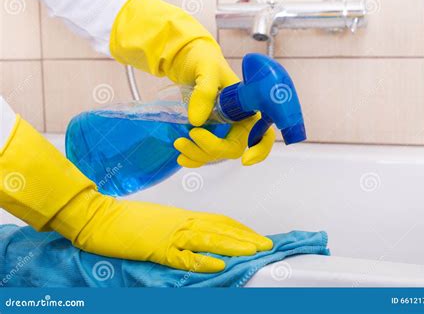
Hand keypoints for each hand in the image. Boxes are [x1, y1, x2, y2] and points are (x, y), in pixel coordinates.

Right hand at [0, 117, 271, 272]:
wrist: (100, 216)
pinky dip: (202, 260)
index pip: (220, 220)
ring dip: (232, 245)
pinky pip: (183, 256)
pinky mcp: (157, 247)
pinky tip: (218, 265)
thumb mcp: (161, 221)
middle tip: (266, 245)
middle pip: (220, 228)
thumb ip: (181, 228)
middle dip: (245, 237)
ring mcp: (171, 234)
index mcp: (184, 216)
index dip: (240, 229)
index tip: (257, 236)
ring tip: (253, 252)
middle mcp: (183, 222)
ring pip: (208, 239)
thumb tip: (200, 239)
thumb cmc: (129, 218)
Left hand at [109, 0, 274, 166]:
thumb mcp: (206, 68)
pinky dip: (194, 159)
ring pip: (217, 154)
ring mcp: (223, 129)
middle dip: (213, 148)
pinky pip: (205, 154)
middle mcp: (238, 122)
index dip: (260, 149)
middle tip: (191, 135)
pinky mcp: (208, 133)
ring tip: (178, 144)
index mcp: (247, 108)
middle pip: (234, 148)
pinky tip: (182, 156)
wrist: (186, 60)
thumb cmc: (203, 59)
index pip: (264, 134)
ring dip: (199, 155)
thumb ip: (205, 91)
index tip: (245, 160)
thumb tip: (198, 120)